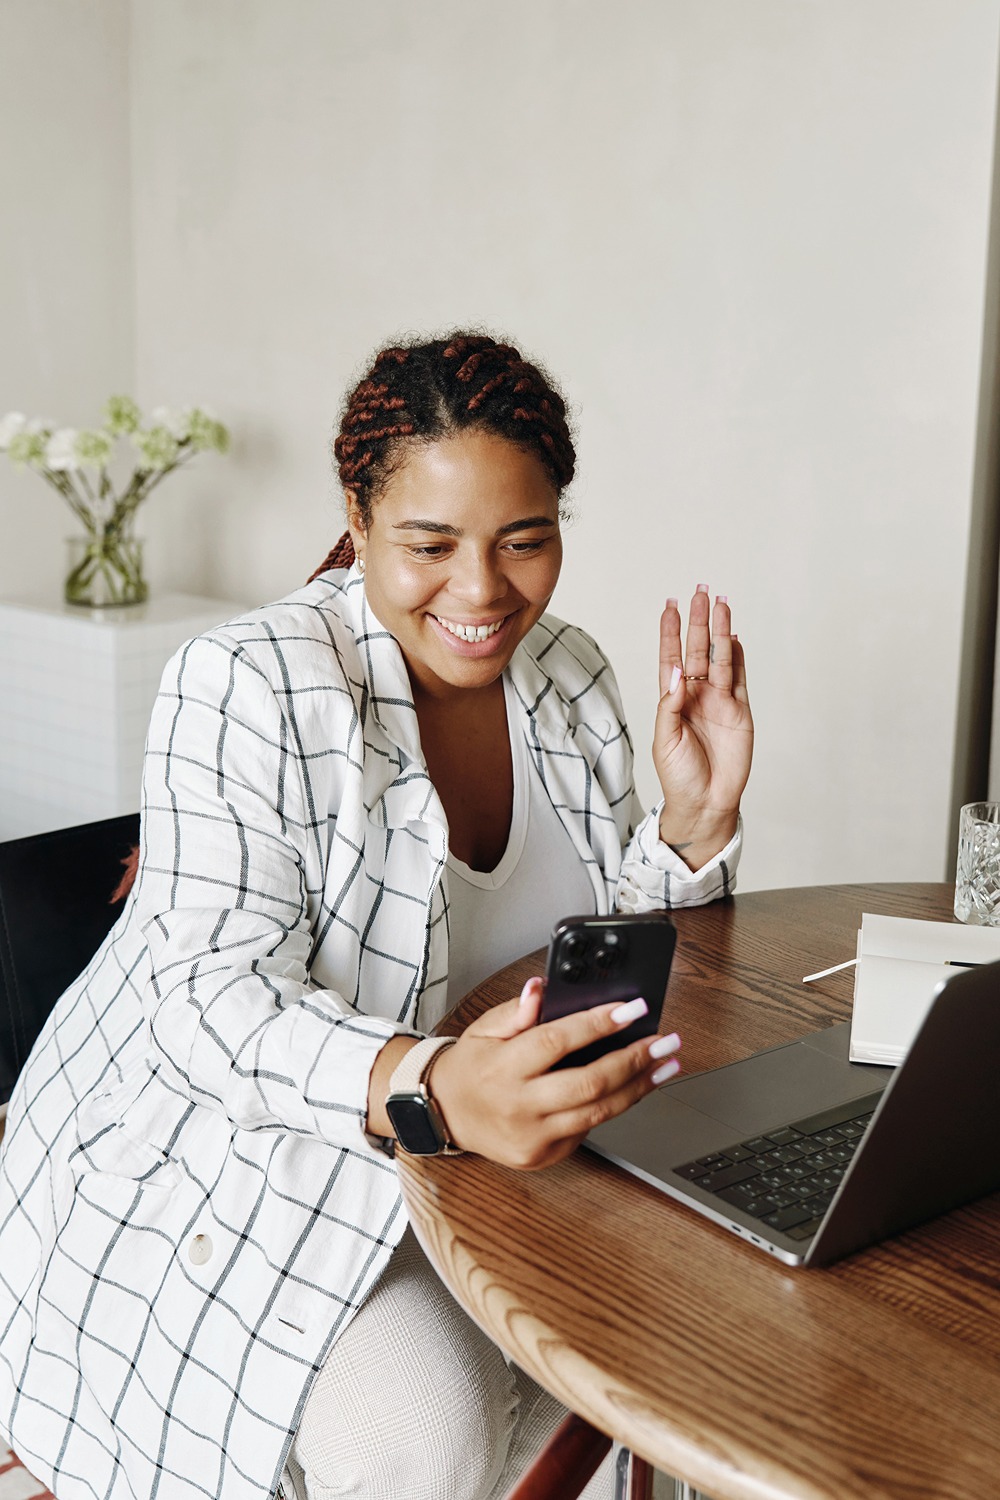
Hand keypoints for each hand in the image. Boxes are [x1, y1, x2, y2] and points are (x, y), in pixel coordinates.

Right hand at [430, 978, 681, 1169]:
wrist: (445, 1113)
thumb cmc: (471, 1066)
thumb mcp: (484, 1029)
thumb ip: (516, 1010)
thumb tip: (541, 988)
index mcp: (504, 1068)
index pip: (557, 1041)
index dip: (599, 1024)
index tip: (633, 1009)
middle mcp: (519, 1105)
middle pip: (589, 1083)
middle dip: (635, 1059)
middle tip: (666, 1041)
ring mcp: (533, 1136)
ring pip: (598, 1112)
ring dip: (639, 1087)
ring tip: (665, 1064)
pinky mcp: (543, 1156)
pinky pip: (588, 1130)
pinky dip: (615, 1107)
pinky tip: (635, 1087)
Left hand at [653, 586, 752, 868]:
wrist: (707, 802)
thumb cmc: (678, 776)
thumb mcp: (664, 739)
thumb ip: (669, 704)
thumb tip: (676, 670)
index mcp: (673, 699)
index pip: (671, 657)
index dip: (670, 632)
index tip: (670, 606)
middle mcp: (695, 695)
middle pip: (697, 650)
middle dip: (699, 621)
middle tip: (701, 592)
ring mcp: (719, 701)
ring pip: (720, 658)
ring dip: (720, 632)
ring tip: (722, 604)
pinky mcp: (740, 711)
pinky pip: (739, 678)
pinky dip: (738, 658)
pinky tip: (736, 638)